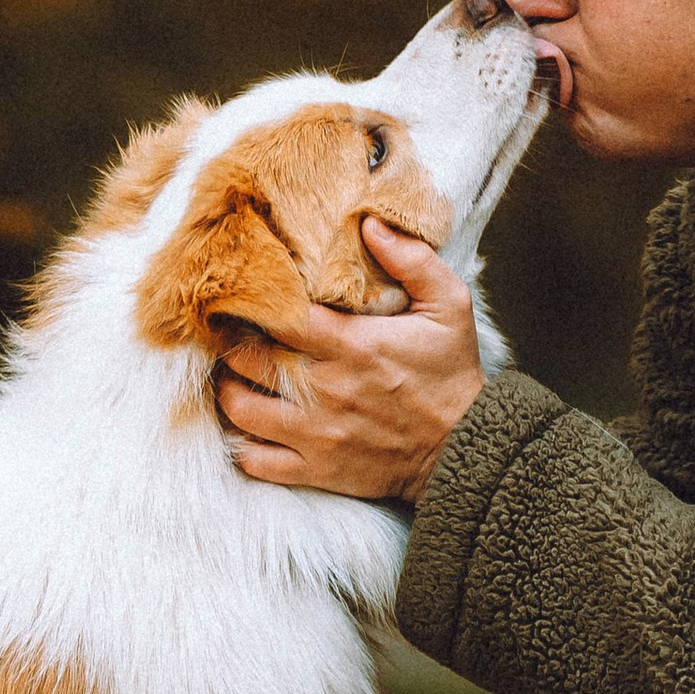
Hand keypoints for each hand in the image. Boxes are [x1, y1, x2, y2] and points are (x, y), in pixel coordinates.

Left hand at [209, 217, 487, 502]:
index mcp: (352, 345)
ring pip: (239, 408)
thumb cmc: (451, 376)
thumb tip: (370, 222)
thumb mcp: (450, 306)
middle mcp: (325, 390)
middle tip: (230, 330)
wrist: (466, 450)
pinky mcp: (314, 470)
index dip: (251, 301)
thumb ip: (414, 260)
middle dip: (231, 341)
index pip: (277, 315)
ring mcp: (315, 434)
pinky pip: (254, 460)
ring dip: (228, 387)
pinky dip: (240, 442)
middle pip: (246, 359)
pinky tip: (247, 423)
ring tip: (235, 372)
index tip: (244, 292)